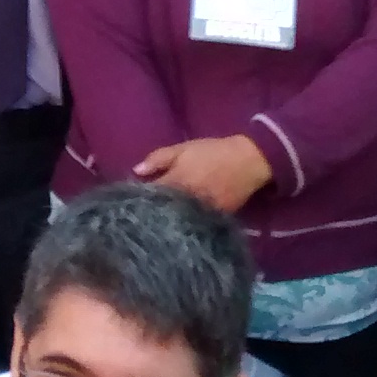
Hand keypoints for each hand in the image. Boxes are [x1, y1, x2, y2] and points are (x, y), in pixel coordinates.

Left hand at [132, 135, 272, 213]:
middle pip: (159, 213)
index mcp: (175, 181)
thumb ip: (158, 159)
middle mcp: (185, 200)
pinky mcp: (213, 221)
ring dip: (163, 223)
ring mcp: (199, 213)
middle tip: (136, 217)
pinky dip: (182, 227)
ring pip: (174, 223)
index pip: (147, 195)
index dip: (136, 199)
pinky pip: (192, 227)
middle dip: (147, 215)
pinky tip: (175, 228)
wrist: (249, 162)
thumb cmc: (213, 152)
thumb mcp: (183, 149)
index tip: (127, 201)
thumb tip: (136, 171)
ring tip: (152, 225)